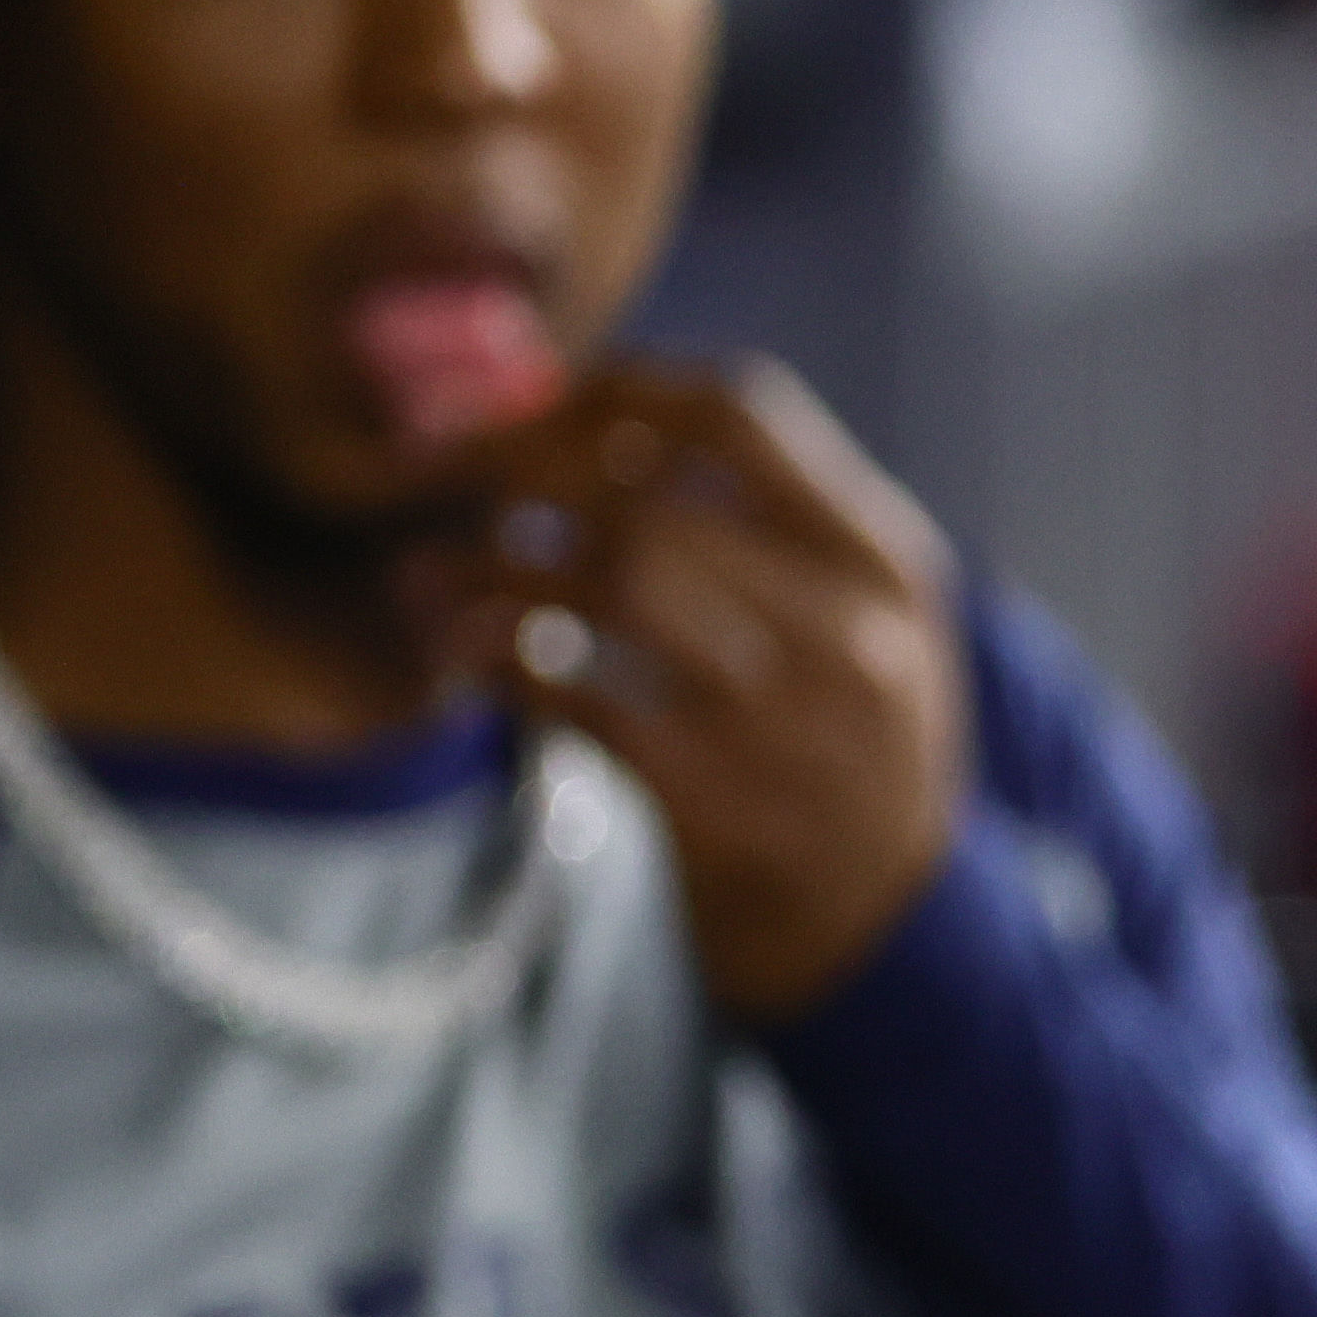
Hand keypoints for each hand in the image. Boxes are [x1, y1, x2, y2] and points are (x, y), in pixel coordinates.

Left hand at [424, 356, 969, 1021]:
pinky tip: (459, 653)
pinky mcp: (710, 798)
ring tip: (431, 574)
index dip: (612, 393)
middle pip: (647, 504)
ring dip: (491, 570)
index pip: (739, 415)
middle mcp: (850, 630)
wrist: (883, 923)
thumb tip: (580, 414)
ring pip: (605, 585)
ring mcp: (784, 720)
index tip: (528, 409)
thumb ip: (765, 522)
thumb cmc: (840, 743)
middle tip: (449, 489)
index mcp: (885, 560)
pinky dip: (491, 660)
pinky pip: (568, 692)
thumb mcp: (863, 618)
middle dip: (521, 485)